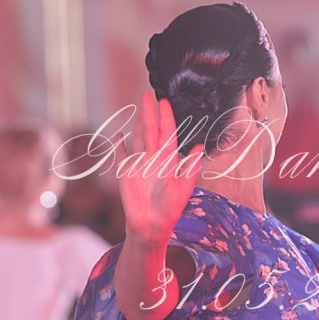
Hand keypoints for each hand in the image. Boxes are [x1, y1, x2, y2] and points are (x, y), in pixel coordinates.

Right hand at [118, 91, 204, 241]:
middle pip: (151, 130)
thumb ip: (190, 166)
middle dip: (150, 112)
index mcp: (168, 160)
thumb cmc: (170, 208)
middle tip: (149, 95)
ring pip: (138, 138)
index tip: (164, 101)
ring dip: (139, 123)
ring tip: (140, 108)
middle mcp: (153, 159)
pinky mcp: (126, 172)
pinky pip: (121, 155)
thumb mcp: (184, 187)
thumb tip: (200, 145)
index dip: (166, 117)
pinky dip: (118, 145)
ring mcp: (139, 164)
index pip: (167, 133)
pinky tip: (118, 135)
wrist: (151, 225)